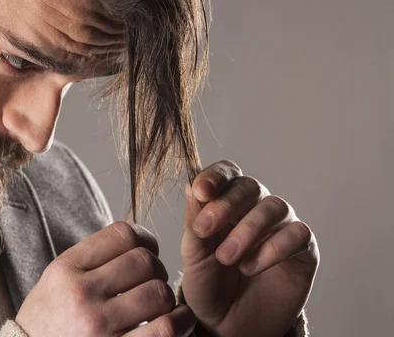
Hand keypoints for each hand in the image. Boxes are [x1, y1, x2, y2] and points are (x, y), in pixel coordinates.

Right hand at [16, 221, 196, 336]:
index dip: (145, 238)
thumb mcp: (55, 282)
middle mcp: (81, 293)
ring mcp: (98, 324)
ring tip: (162, 305)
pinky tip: (179, 321)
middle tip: (153, 282)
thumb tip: (138, 241)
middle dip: (157, 270)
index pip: (122, 234)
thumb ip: (90, 261)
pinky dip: (181, 322)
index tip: (148, 250)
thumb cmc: (47, 324)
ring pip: (158, 292)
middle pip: (144, 261)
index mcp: (66, 269)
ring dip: (167, 298)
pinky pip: (165, 328)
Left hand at [180, 160, 319, 336]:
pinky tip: (250, 267)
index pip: (227, 173)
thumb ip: (195, 223)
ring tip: (226, 257)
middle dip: (226, 205)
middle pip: (249, 186)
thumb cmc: (208, 284)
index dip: (215, 176)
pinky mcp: (304, 250)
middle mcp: (255, 208)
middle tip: (205, 230)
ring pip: (274, 207)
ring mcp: (281, 227)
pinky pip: (298, 235)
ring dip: (247, 229)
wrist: (227, 325)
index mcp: (226, 202)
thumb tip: (195, 190)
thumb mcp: (193, 255)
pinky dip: (273, 248)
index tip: (200, 191)